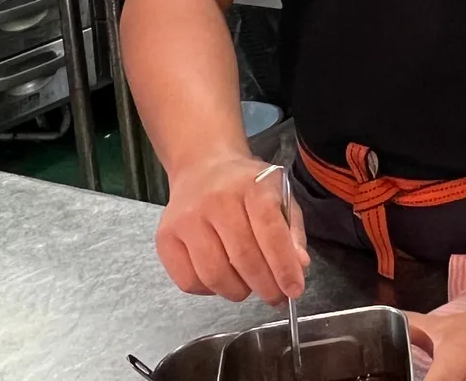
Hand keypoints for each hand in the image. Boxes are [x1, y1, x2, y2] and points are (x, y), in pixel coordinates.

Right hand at [155, 156, 307, 304]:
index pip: (271, 232)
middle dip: (265, 287)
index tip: (295, 290)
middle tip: (276, 297)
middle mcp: (216, 200)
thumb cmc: (247, 186)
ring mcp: (187, 219)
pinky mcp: (165, 237)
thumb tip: (300, 266)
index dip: (284, 267)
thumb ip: (292, 231)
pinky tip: (222, 278)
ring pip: (215, 275)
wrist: (202, 167)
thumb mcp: (280, 195)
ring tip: (249, 286)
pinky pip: (188, 282)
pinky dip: (209, 290)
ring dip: (238, 291)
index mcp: (251, 186)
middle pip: (243, 258)